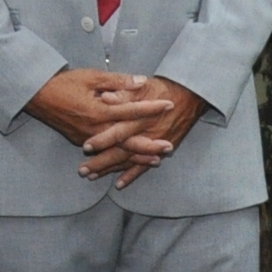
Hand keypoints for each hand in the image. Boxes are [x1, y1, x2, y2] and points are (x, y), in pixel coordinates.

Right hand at [24, 68, 167, 150]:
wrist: (37, 96)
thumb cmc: (64, 83)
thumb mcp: (92, 76)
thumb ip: (118, 81)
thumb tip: (141, 81)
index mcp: (99, 110)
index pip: (131, 110)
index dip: (151, 108)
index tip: (169, 105)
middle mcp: (94, 129)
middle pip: (127, 140)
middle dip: (149, 144)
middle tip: (169, 146)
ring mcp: (87, 138)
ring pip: (116, 151)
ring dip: (137, 157)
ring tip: (156, 160)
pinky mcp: (81, 142)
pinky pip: (104, 154)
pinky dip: (119, 160)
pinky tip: (131, 162)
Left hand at [81, 78, 206, 183]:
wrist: (188, 96)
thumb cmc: (161, 89)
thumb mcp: (142, 86)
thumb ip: (123, 92)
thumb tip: (105, 97)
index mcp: (139, 116)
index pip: (118, 130)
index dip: (102, 139)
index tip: (85, 147)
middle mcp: (145, 133)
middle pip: (120, 151)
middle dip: (101, 162)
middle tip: (83, 171)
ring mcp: (153, 144)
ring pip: (128, 160)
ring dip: (110, 170)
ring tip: (92, 177)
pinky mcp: (160, 150)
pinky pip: (144, 166)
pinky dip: (131, 175)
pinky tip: (119, 184)